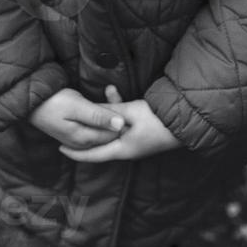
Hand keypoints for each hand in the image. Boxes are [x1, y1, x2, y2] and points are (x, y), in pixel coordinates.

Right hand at [29, 88, 127, 149]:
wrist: (30, 101)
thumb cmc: (53, 101)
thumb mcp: (77, 106)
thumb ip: (99, 116)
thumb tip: (121, 125)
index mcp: (85, 139)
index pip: (115, 135)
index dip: (122, 118)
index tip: (120, 98)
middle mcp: (83, 144)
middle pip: (110, 134)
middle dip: (117, 115)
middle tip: (114, 92)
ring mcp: (78, 140)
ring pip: (103, 130)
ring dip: (109, 114)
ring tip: (110, 93)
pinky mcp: (75, 133)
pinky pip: (95, 127)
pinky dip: (101, 115)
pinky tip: (100, 102)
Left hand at [59, 86, 182, 161]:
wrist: (187, 122)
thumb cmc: (158, 120)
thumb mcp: (130, 113)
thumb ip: (110, 112)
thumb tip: (92, 112)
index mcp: (122, 150)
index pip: (92, 155)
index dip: (75, 153)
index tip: (60, 148)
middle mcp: (128, 149)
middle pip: (102, 141)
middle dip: (91, 127)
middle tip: (76, 121)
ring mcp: (137, 142)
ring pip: (114, 129)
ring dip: (109, 112)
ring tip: (110, 90)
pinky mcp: (144, 134)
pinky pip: (125, 125)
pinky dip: (120, 112)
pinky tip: (120, 96)